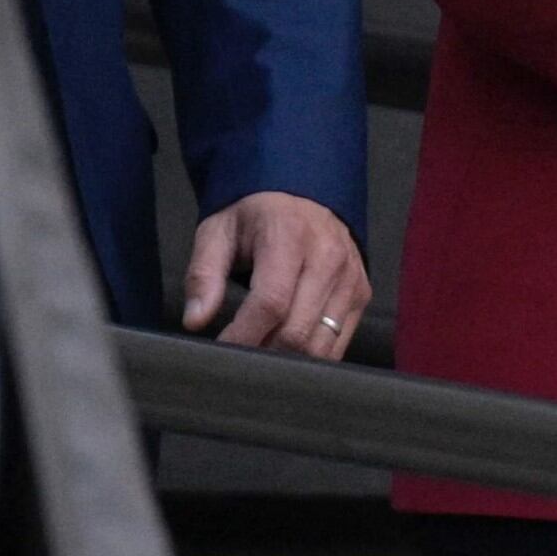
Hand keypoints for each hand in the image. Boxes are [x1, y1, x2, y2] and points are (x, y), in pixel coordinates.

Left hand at [182, 192, 372, 359]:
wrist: (301, 194)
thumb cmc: (255, 216)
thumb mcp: (218, 232)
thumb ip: (203, 275)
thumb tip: (195, 320)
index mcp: (289, 235)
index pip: (270, 302)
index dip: (243, 335)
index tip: (222, 349)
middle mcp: (328, 256)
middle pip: (297, 332)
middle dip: (263, 354)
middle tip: (239, 357)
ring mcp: (350, 277)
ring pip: (320, 346)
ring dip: (287, 361)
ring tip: (261, 352)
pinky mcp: (361, 293)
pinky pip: (338, 344)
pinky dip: (310, 356)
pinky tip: (286, 348)